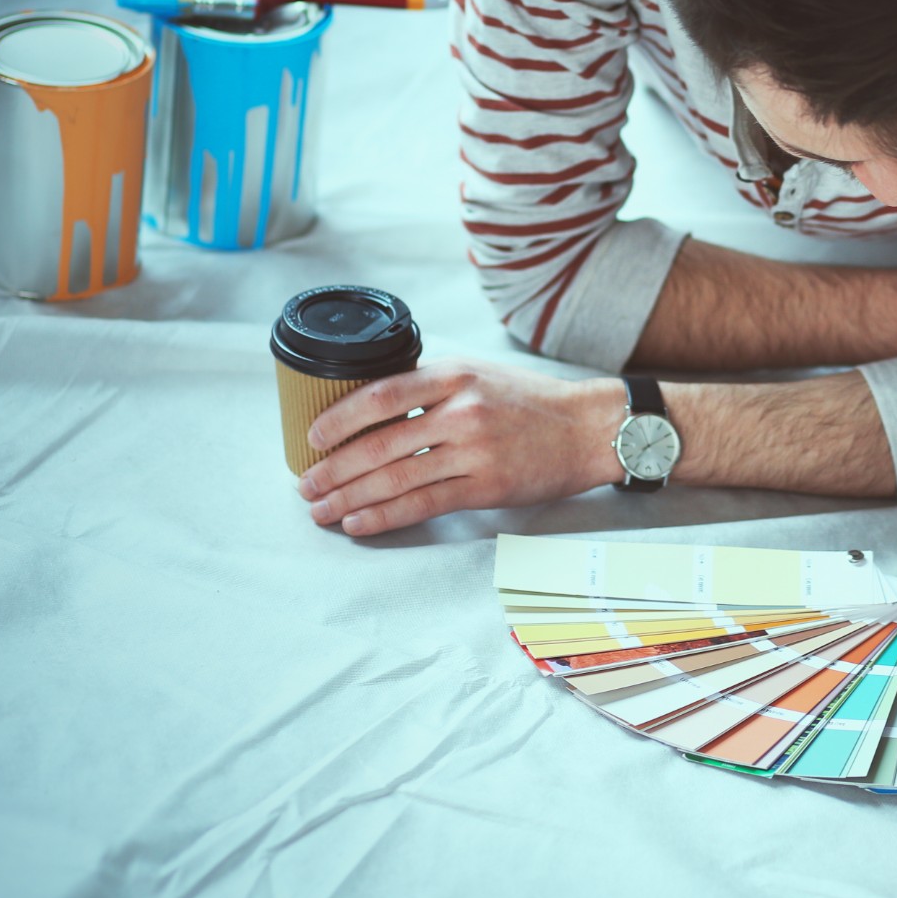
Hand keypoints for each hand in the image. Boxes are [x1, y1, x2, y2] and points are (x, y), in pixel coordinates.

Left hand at [297, 358, 622, 535]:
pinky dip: (384, 516)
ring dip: (348, 497)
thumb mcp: (482, 375)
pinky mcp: (486, 487)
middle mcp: (462, 411)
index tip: (313, 437)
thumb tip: (375, 411)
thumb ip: (434, 387)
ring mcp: (474, 451)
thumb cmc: (535, 402)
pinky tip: (358, 522)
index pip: (380, 394)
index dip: (338, 418)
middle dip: (333, 469)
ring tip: (320, 509)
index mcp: (456, 375)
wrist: (590, 429)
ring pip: (394, 478)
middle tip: (306, 485)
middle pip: (379, 444)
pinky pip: (423, 504)